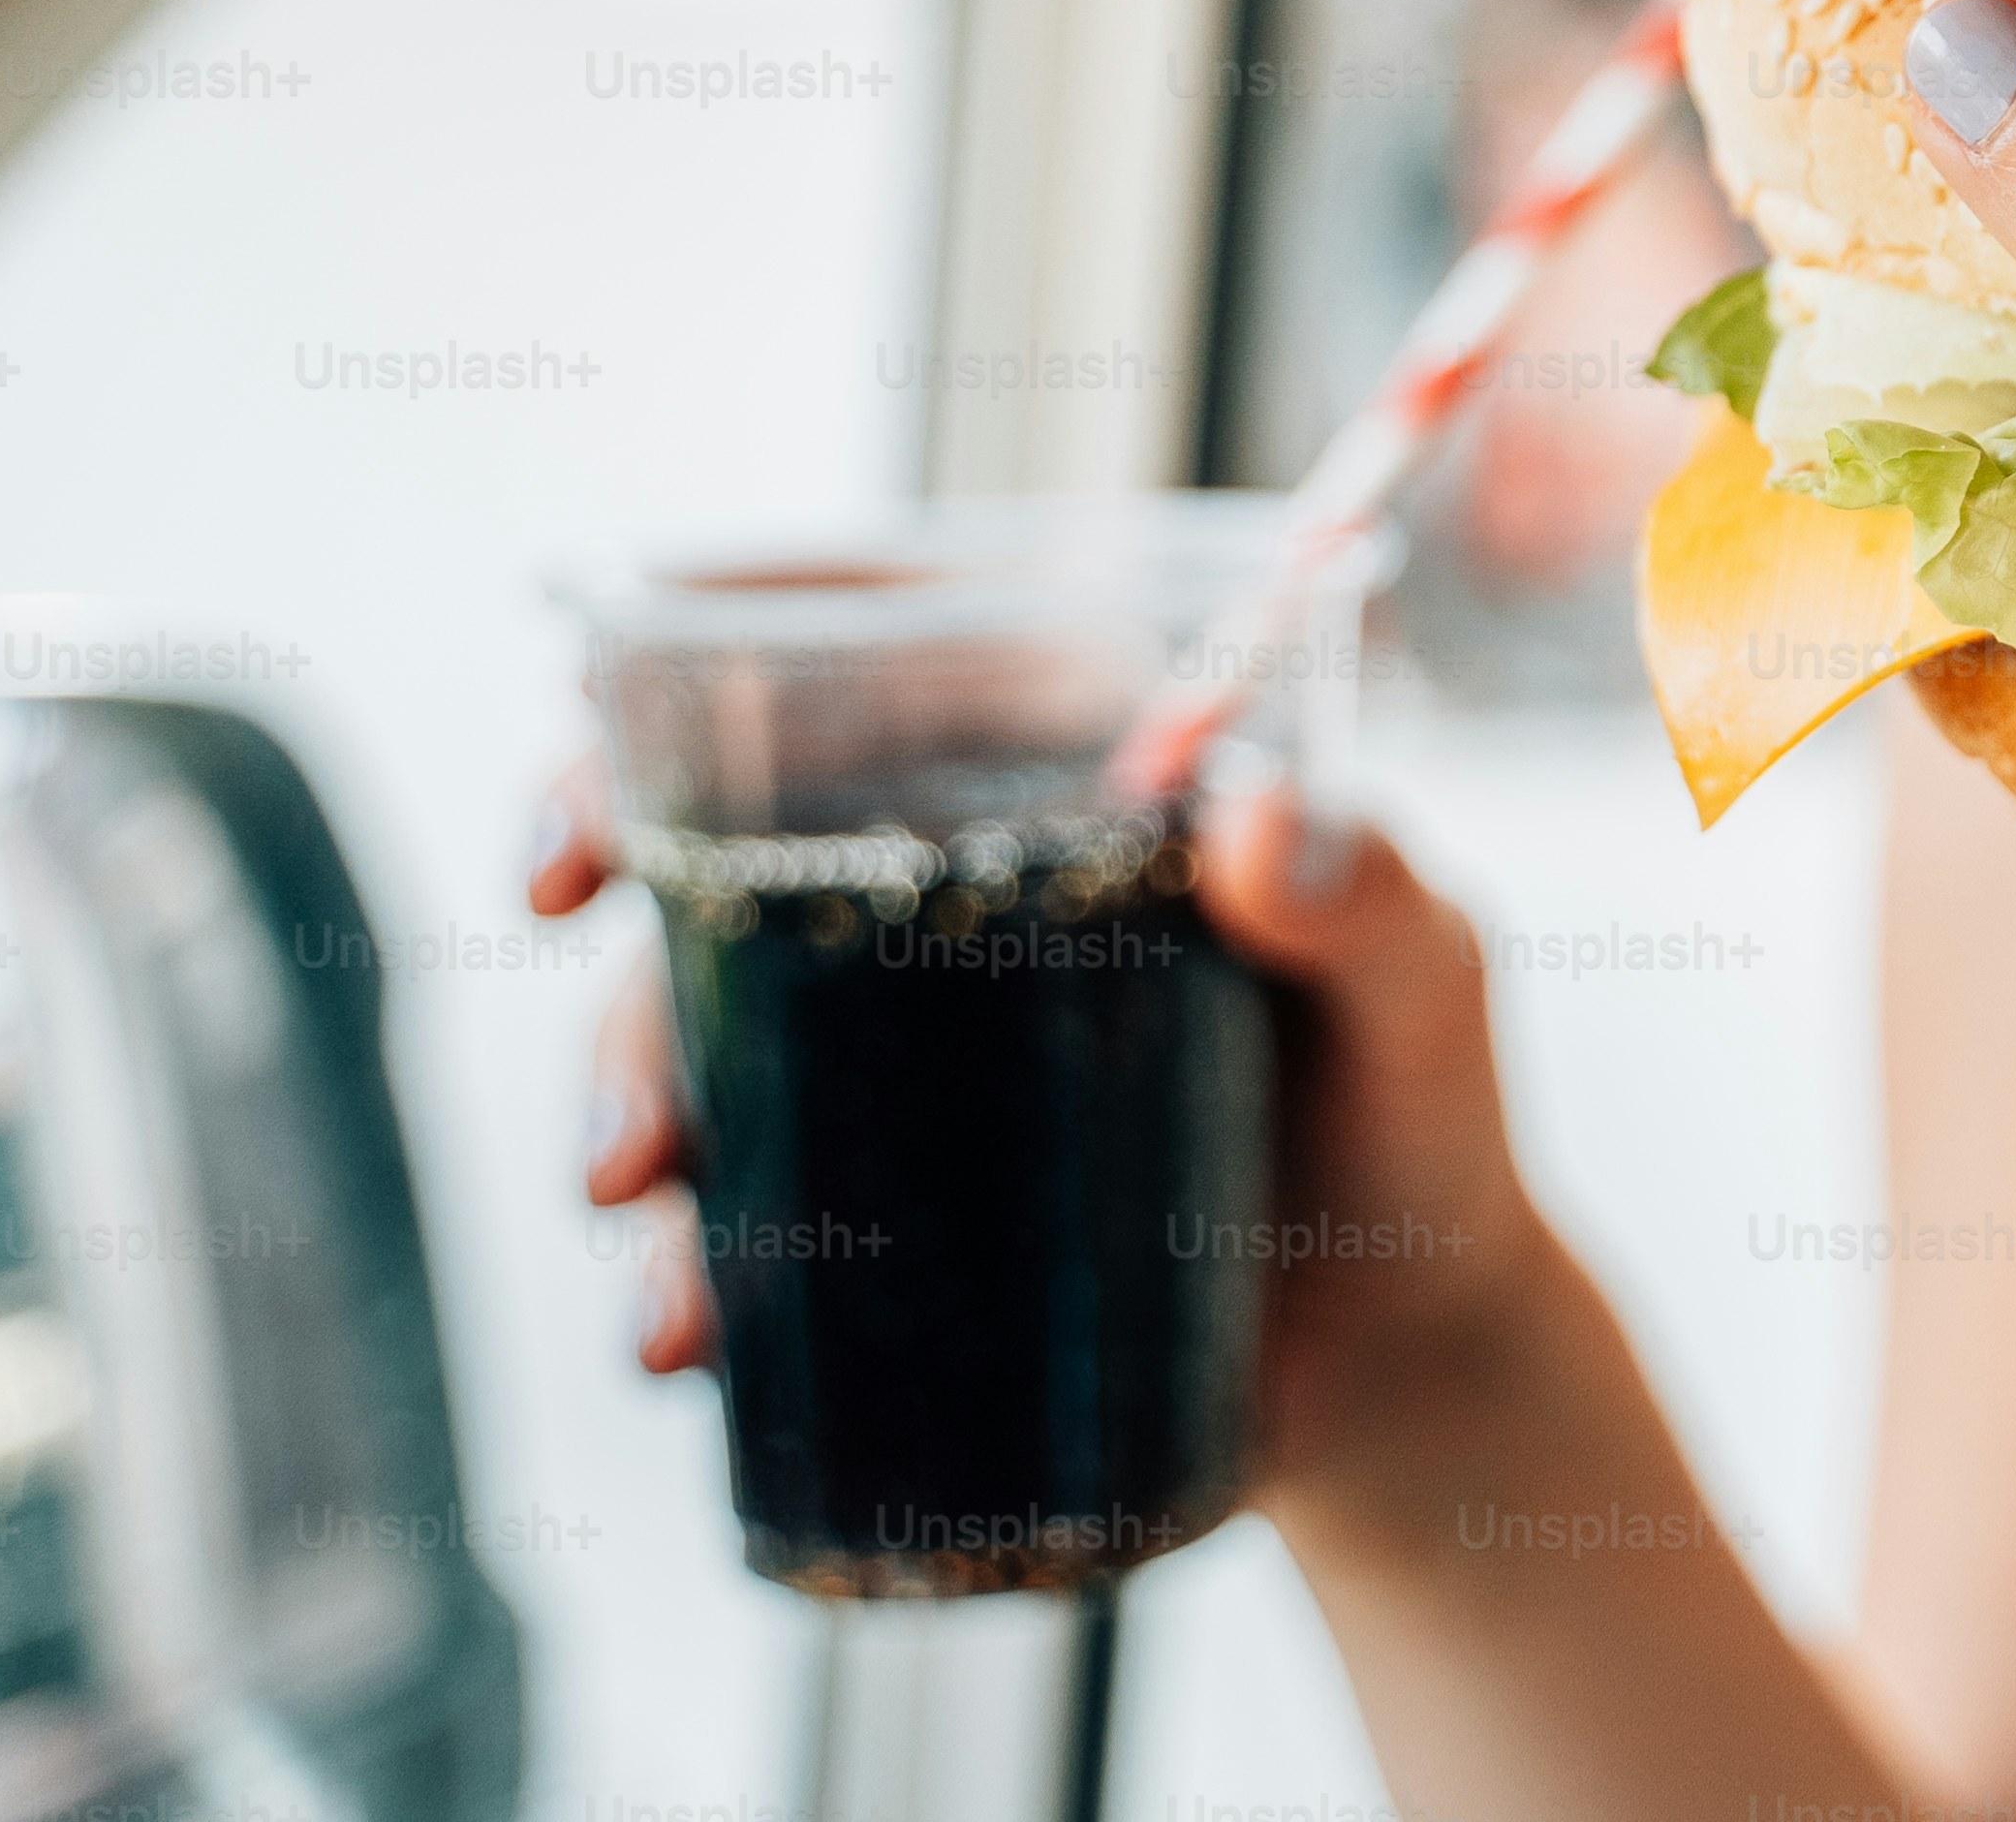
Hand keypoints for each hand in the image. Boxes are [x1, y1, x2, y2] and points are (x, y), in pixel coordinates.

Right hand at [529, 767, 1568, 1564]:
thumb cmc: (1428, 1113)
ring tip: (656, 1255)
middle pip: (715, 843)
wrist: (1411, 1353)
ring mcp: (896, 1049)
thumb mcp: (1429, 988)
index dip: (672, 680)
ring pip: (693, 1033)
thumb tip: (1261, 814)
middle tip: (599, 1056)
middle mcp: (946, 887)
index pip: (841, 661)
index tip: (587, 770)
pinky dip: (681, 1273)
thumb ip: (1373, 898)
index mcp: (1055, 769)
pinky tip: (686, 1341)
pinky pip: (733, 1210)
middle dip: (617, 934)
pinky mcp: (881, 1204)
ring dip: (628, 1120)